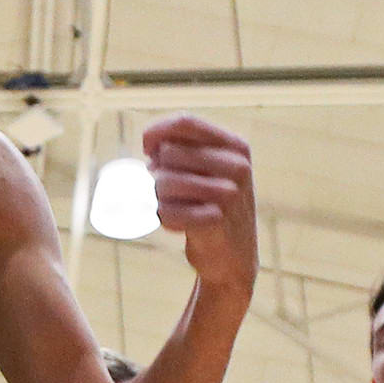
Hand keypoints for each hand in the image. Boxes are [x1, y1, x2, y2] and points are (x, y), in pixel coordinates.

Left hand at [138, 112, 256, 293]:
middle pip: (169, 153)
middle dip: (157, 172)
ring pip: (163, 181)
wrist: (234, 260)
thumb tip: (151, 144)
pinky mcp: (216, 220)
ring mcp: (229, 193)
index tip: (146, 149)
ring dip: (158, 198)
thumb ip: (184, 148)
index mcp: (236, 146)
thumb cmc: (212, 208)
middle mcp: (237, 166)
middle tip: (166, 191)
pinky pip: (166, 211)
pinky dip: (164, 219)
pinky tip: (178, 226)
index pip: (186, 122)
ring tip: (173, 208)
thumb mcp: (208, 170)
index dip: (156, 131)